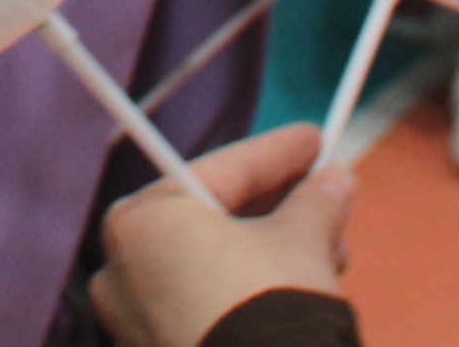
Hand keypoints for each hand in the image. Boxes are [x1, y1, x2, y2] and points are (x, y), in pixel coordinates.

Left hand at [91, 124, 354, 346]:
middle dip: (278, 206)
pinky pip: (205, 304)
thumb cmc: (269, 305)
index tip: (315, 139)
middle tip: (326, 193)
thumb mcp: (302, 240)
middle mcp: (122, 267)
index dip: (277, 152)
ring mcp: (133, 320)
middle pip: (214, 217)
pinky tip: (299, 288)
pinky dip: (247, 289)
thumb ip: (316, 201)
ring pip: (212, 265)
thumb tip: (336, 180)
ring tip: (331, 250)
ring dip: (271, 250)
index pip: (220, 171)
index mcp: (142, 220)